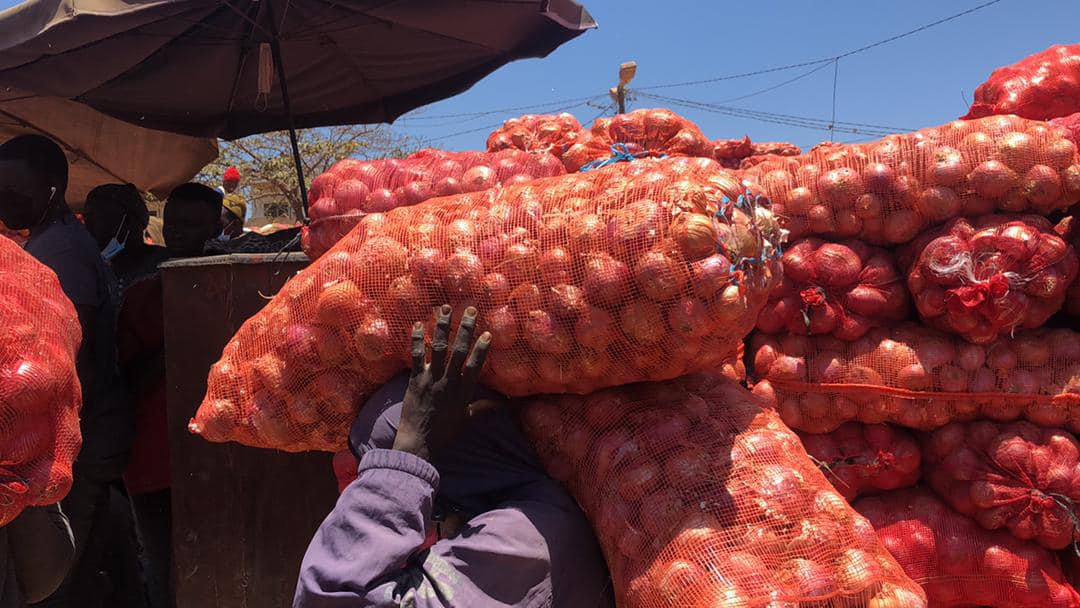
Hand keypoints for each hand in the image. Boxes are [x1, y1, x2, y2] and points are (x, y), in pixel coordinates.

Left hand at [392, 305, 491, 460]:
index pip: (475, 365)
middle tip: (470, 310)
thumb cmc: (445, 433)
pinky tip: (416, 324)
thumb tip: (504, 406)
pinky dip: (416, 340)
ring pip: (438, 348)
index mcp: (463, 391)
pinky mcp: (415, 380)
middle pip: (459, 350)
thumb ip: (484, 409)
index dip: (481, 348)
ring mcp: (431, 379)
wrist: (419, 443)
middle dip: (465, 329)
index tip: (487, 333)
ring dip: (442, 327)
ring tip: (445, 308)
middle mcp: (448, 381)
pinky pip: (416, 356)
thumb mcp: (467, 420)